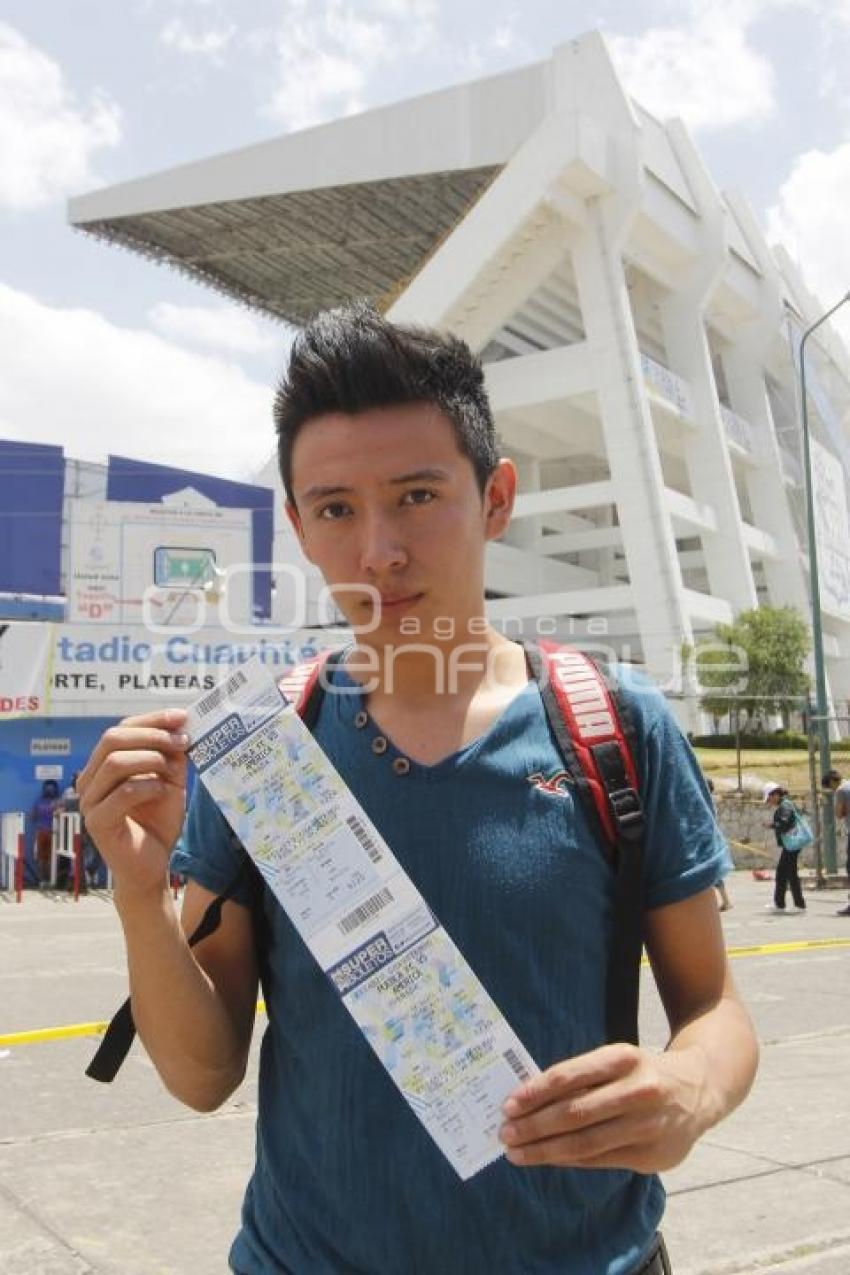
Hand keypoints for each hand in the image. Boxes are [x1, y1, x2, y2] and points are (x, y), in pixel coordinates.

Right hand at [77, 709, 189, 898]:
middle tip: (181, 741)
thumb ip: (171, 755)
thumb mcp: (169, 781)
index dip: (151, 720)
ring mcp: (89, 801)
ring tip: (173, 771)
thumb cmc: (158, 822)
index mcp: (102, 766)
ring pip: (115, 762)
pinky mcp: (97, 822)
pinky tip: (164, 791)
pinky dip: (149, 786)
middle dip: (152, 735)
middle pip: (112, 739)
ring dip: (151, 759)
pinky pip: (123, 792)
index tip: (181, 717)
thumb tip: (181, 723)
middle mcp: (89, 780)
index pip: (120, 729)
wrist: (152, 866)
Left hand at [499, 1043, 711, 1173]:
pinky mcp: (652, 1156)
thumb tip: (529, 1099)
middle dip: (533, 1125)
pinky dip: (569, 1161)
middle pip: (573, 1113)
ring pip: (584, 1143)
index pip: (569, 1076)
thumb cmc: (641, 1073)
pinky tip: (548, 1159)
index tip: (508, 1104)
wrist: (700, 1089)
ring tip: (517, 1152)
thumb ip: (581, 1077)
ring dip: (544, 1149)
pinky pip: (599, 1160)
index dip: (535, 1092)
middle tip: (505, 1133)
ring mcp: (646, 1126)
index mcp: (623, 1058)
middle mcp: (637, 1090)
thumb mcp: (617, 1060)